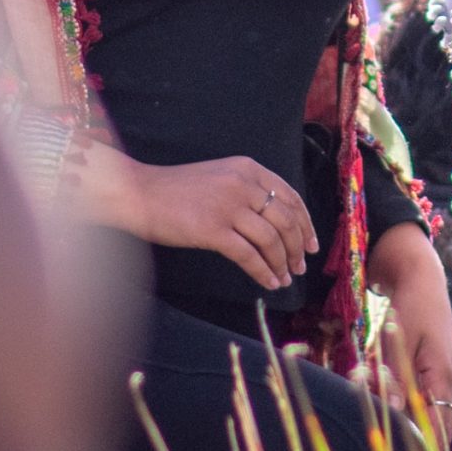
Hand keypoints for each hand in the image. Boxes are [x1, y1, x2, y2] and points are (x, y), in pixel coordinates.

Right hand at [118, 152, 317, 292]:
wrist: (140, 193)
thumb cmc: (177, 189)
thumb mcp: (220, 176)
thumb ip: (248, 189)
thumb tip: (277, 221)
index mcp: (248, 168)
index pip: (290, 197)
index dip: (306, 223)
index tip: (312, 244)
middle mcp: (243, 184)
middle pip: (285, 220)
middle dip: (297, 247)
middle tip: (300, 266)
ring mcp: (228, 206)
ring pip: (271, 240)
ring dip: (283, 263)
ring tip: (285, 278)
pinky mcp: (213, 230)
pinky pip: (249, 255)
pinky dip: (263, 271)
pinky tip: (269, 282)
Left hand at [367, 223, 451, 422]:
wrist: (423, 281)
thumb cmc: (410, 307)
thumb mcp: (397, 339)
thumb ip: (395, 377)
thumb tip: (392, 412)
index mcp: (444, 377)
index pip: (438, 429)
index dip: (418, 447)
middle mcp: (451, 384)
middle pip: (437, 429)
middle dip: (406, 432)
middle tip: (378, 430)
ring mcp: (448, 381)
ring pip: (428, 415)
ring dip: (402, 414)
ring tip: (373, 387)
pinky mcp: (438, 376)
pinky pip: (423, 400)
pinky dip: (402, 399)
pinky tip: (380, 379)